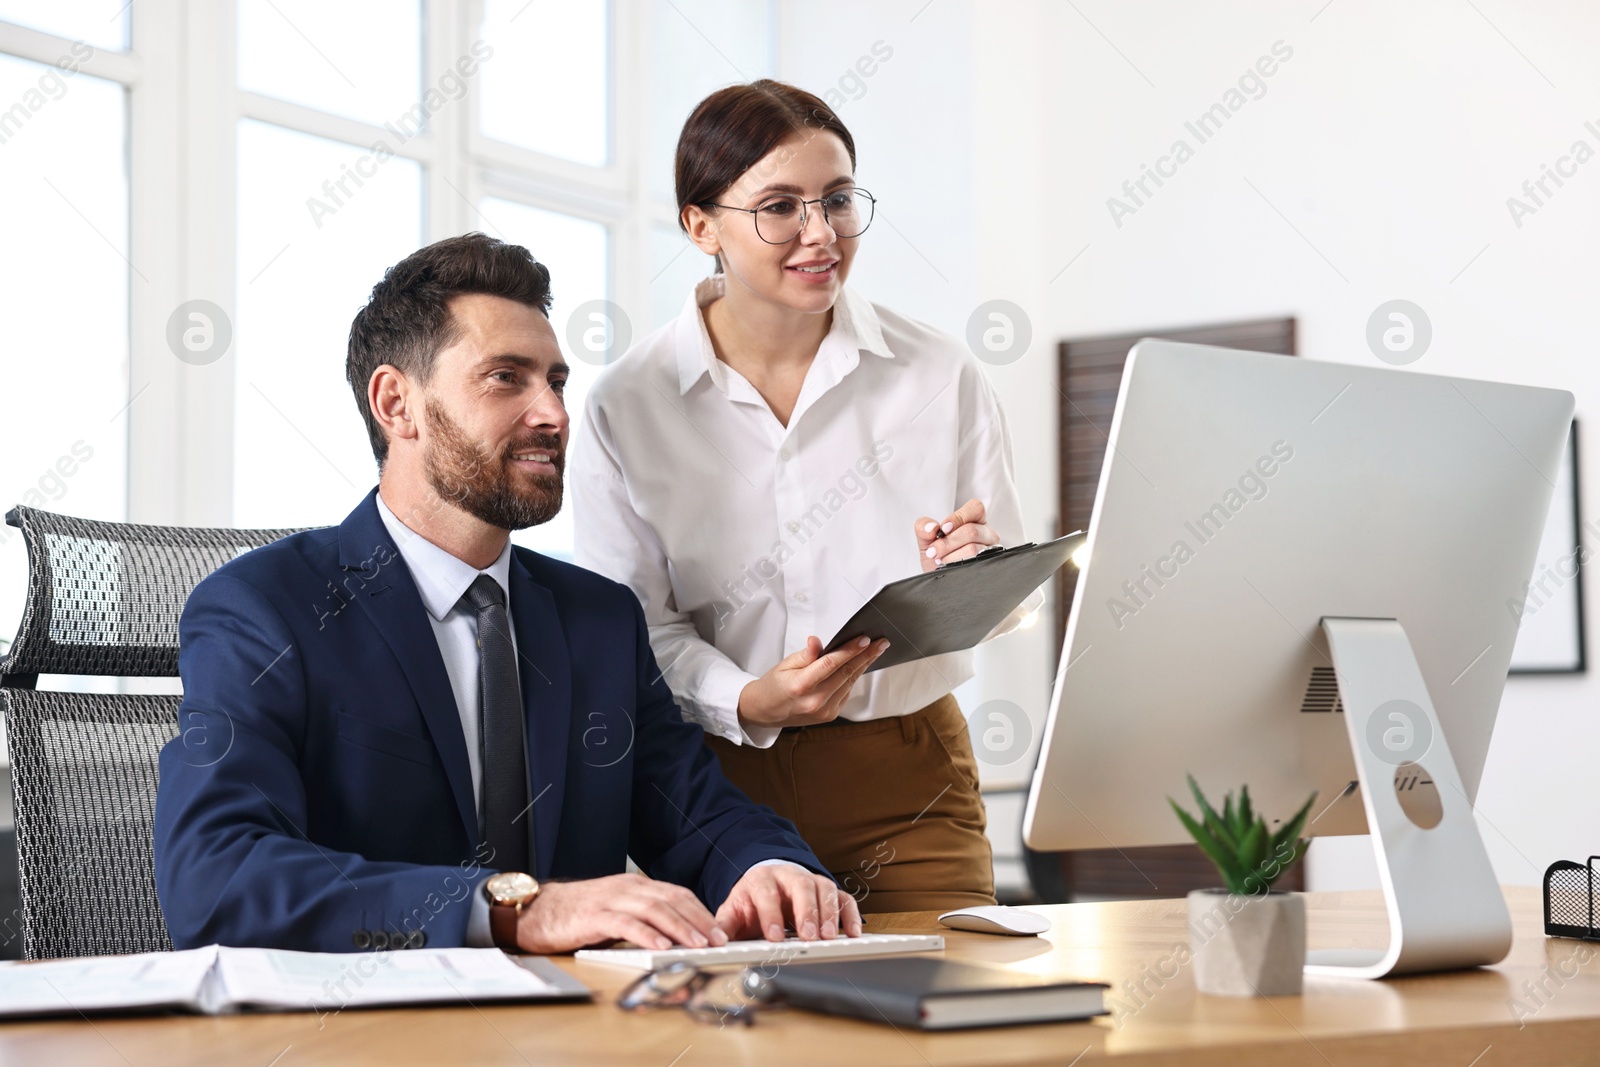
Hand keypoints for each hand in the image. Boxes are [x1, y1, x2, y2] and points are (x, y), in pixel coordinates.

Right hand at [514, 873, 729, 953]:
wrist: (536, 910)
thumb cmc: (577, 914)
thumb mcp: (616, 911)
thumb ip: (642, 918)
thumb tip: (674, 937)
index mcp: (635, 885)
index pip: (677, 894)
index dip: (701, 912)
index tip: (719, 931)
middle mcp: (627, 887)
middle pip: (672, 900)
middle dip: (699, 920)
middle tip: (718, 940)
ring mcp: (611, 899)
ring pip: (654, 909)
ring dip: (680, 927)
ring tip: (698, 944)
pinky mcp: (594, 915)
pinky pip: (626, 923)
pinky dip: (647, 935)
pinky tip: (661, 946)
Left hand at [716, 864, 863, 941]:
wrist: (767, 884)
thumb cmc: (751, 902)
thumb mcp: (734, 911)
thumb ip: (724, 925)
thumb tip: (714, 941)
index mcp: (762, 878)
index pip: (766, 892)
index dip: (771, 914)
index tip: (774, 937)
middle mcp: (789, 876)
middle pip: (801, 886)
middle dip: (806, 912)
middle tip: (809, 937)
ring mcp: (811, 881)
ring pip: (825, 889)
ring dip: (829, 914)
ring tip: (828, 938)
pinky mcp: (828, 892)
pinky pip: (844, 899)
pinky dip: (850, 914)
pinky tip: (852, 933)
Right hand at [737, 635, 888, 729]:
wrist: (765, 711)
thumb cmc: (774, 685)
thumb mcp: (785, 664)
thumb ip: (806, 654)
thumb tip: (818, 642)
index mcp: (801, 686)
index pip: (831, 664)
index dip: (850, 650)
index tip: (865, 639)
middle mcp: (815, 701)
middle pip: (846, 673)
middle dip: (866, 656)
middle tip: (881, 642)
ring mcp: (824, 711)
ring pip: (850, 682)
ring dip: (864, 665)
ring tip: (875, 650)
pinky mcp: (830, 715)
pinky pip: (846, 692)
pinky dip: (853, 677)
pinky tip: (859, 665)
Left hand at [915, 497, 999, 571]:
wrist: (937, 574)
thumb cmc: (936, 552)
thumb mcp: (926, 537)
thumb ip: (924, 526)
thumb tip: (931, 527)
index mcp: (974, 519)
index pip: (975, 508)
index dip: (958, 518)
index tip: (943, 529)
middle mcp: (986, 533)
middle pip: (972, 531)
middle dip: (948, 542)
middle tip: (934, 551)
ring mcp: (989, 550)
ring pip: (973, 549)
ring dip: (951, 556)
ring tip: (941, 560)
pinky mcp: (987, 565)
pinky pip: (974, 564)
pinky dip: (957, 565)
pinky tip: (949, 567)